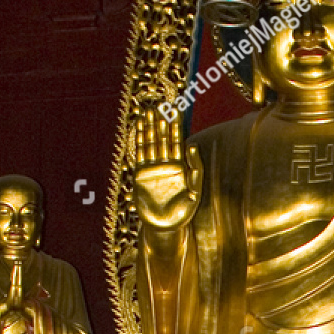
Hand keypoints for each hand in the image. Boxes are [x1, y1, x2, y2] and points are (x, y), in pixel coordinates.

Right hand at [133, 109, 202, 232]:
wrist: (165, 227)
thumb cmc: (183, 213)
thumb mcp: (195, 191)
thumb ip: (195, 169)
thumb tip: (192, 146)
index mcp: (180, 167)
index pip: (177, 141)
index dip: (176, 126)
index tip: (175, 111)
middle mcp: (166, 165)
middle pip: (163, 139)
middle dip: (161, 122)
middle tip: (160, 106)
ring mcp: (153, 169)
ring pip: (151, 143)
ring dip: (149, 128)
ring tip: (148, 112)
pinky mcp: (141, 175)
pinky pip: (139, 154)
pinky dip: (138, 141)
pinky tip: (138, 129)